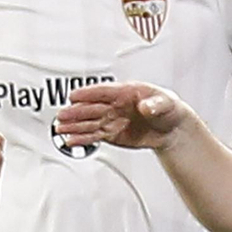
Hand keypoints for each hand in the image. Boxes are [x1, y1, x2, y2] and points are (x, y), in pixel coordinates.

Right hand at [55, 81, 189, 151]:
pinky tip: (70, 140)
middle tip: (62, 115)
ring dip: (74, 126)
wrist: (171, 128)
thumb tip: (145, 106)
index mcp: (126, 92)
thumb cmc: (168, 109)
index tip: (74, 96)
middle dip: (76, 112)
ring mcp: (112, 119)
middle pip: (91, 108)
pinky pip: (94, 136)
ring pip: (89, 123)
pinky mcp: (112, 134)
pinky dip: (82, 139)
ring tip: (60, 128)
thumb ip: (154, 104)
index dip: (88, 94)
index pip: (104, 91)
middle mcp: (115, 105)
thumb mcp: (166, 103)